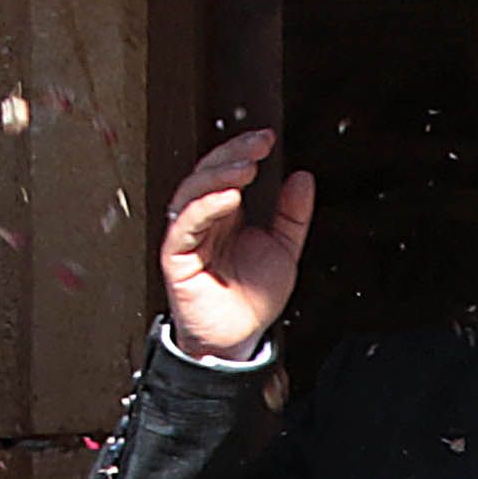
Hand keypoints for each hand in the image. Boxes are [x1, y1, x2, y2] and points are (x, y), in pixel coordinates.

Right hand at [159, 127, 314, 359]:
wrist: (239, 339)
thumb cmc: (253, 299)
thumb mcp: (285, 249)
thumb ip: (293, 215)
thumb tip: (301, 178)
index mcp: (226, 214)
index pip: (228, 169)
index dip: (244, 150)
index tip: (267, 139)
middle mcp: (204, 220)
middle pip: (208, 172)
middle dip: (233, 154)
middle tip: (257, 146)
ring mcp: (188, 235)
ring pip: (194, 191)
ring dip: (219, 174)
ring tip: (247, 168)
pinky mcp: (176, 255)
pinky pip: (186, 223)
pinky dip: (206, 206)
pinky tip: (229, 196)